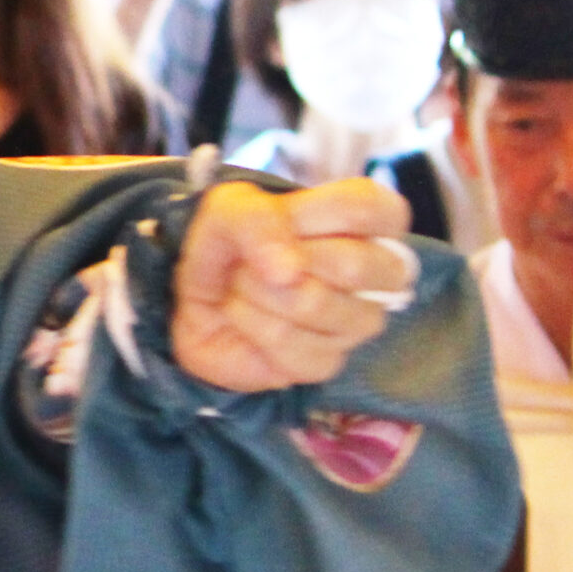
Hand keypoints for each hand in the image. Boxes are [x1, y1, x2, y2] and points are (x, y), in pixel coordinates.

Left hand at [172, 178, 413, 391]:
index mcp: (367, 223)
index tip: (280, 217)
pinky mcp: (327, 363)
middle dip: (278, 258)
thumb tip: (290, 273)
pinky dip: (247, 323)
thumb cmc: (229, 248)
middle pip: (354, 265)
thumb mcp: (228, 209)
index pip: (369, 210)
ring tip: (243, 287)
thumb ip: (259, 220)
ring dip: (255, 290)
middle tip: (252, 259)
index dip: (309, 215)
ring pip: (315, 304)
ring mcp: (358, 323)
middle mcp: (376, 274)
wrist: (196, 301)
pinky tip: (245, 317)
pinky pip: (287, 342)